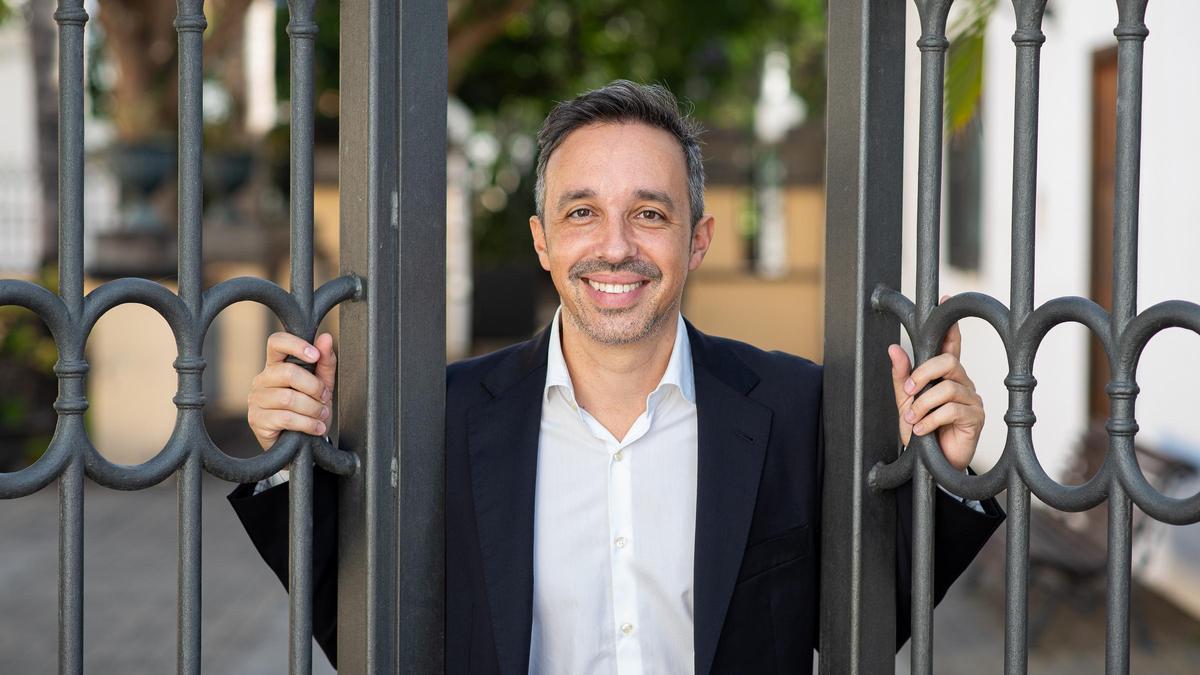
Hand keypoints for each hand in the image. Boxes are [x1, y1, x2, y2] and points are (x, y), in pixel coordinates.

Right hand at [247, 332, 337, 449]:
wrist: (301, 443)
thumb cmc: (309, 409)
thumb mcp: (322, 384)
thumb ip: (325, 362)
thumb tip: (326, 338)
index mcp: (276, 365)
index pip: (276, 342)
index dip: (296, 345)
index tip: (315, 355)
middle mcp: (262, 379)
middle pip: (287, 372)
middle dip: (314, 387)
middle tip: (325, 398)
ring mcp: (256, 399)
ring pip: (288, 398)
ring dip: (313, 409)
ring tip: (321, 415)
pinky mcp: (257, 420)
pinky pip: (286, 418)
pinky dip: (307, 424)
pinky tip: (315, 428)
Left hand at [887, 296, 983, 470]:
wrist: (931, 466)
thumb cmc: (922, 432)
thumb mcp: (906, 403)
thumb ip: (902, 377)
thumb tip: (894, 348)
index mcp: (945, 375)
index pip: (950, 344)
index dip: (949, 324)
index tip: (944, 300)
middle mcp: (962, 382)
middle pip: (947, 362)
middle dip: (923, 374)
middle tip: (908, 393)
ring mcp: (972, 399)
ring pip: (948, 388)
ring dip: (923, 404)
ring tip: (913, 420)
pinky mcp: (976, 417)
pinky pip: (952, 409)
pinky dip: (931, 420)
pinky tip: (923, 431)